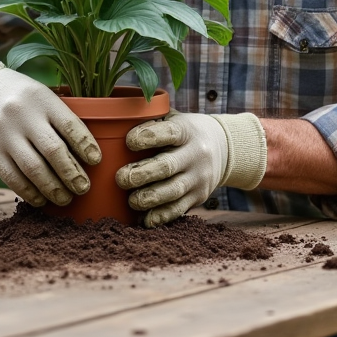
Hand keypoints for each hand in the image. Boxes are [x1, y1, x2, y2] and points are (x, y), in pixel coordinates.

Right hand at [0, 52, 100, 206]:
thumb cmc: (19, 96)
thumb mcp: (41, 95)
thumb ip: (59, 118)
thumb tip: (86, 154)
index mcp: (42, 98)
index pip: (70, 125)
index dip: (85, 145)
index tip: (96, 161)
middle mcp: (22, 114)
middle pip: (53, 150)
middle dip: (72, 174)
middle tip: (83, 188)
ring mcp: (2, 132)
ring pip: (33, 168)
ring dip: (53, 188)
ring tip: (65, 198)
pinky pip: (11, 177)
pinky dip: (29, 192)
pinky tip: (41, 199)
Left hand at [115, 110, 266, 227]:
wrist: (222, 148)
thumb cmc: (183, 131)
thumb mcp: (173, 118)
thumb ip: (149, 119)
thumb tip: (113, 120)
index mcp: (186, 130)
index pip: (168, 132)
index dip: (147, 137)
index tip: (128, 141)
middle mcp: (196, 154)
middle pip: (167, 166)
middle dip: (141, 174)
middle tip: (120, 178)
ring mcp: (199, 177)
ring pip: (173, 191)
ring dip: (149, 198)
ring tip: (132, 200)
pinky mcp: (199, 197)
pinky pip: (178, 210)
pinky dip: (160, 217)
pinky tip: (144, 219)